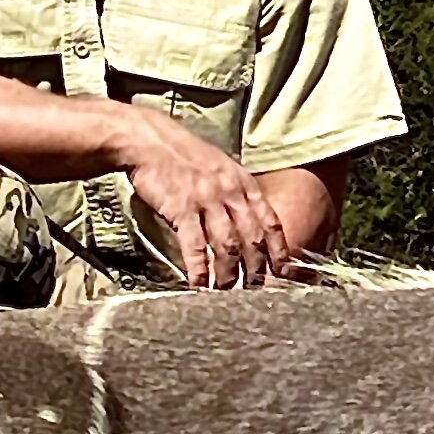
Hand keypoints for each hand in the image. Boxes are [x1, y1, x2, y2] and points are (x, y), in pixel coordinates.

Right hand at [109, 109, 295, 288]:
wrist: (150, 141)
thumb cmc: (183, 156)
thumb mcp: (221, 167)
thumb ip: (237, 193)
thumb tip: (248, 221)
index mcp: (243, 183)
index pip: (270, 221)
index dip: (279, 250)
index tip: (283, 271)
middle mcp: (230, 192)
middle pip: (252, 239)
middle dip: (255, 269)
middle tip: (254, 290)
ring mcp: (207, 201)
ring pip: (227, 246)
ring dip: (229, 274)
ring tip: (226, 292)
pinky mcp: (182, 209)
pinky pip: (195, 247)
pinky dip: (199, 270)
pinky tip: (198, 285)